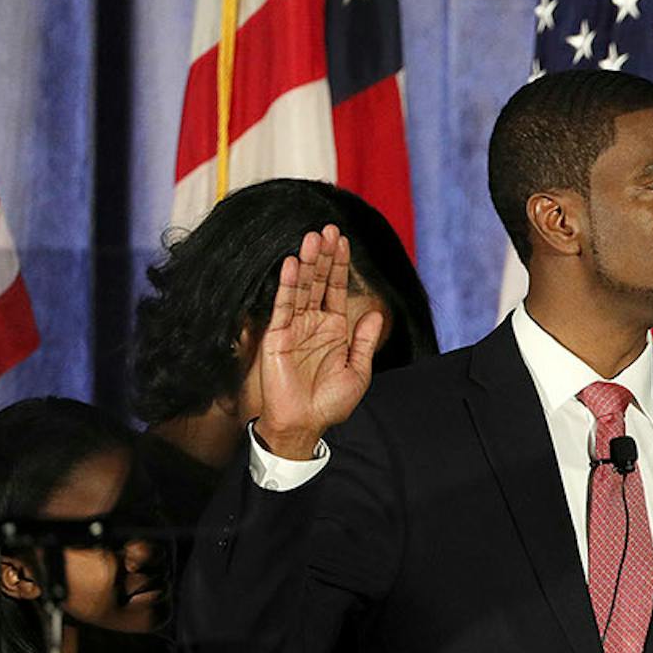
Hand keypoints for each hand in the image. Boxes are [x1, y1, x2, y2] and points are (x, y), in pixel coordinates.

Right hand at [256, 225, 383, 457]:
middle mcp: (313, 323)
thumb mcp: (358, 370)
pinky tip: (293, 264)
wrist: (306, 424)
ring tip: (312, 237)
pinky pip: (283, 306)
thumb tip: (376, 312)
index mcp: (333, 329)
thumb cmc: (331, 402)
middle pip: (318, 281)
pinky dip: (288, 284)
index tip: (342, 240)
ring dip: (307, 262)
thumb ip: (365, 340)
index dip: (339, 265)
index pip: (335, 289)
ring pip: (301, 288)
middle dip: (324, 255)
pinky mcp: (276, 336)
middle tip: (327, 228)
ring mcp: (294, 327)